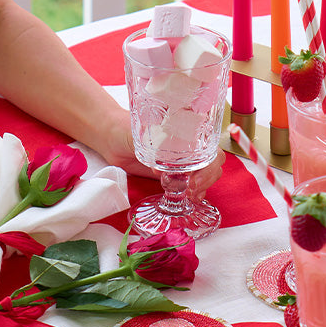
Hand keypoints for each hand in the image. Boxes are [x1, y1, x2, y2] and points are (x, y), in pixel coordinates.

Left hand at [96, 112, 226, 197]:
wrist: (112, 137)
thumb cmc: (126, 128)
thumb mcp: (140, 137)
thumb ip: (152, 149)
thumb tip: (162, 169)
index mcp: (185, 131)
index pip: (210, 146)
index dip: (208, 164)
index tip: (194, 179)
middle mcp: (188, 146)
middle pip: (214, 162)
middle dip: (207, 178)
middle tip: (191, 190)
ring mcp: (183, 160)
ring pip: (207, 173)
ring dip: (203, 186)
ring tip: (190, 196)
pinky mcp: (174, 174)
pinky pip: (193, 183)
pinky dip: (196, 191)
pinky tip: (190, 198)